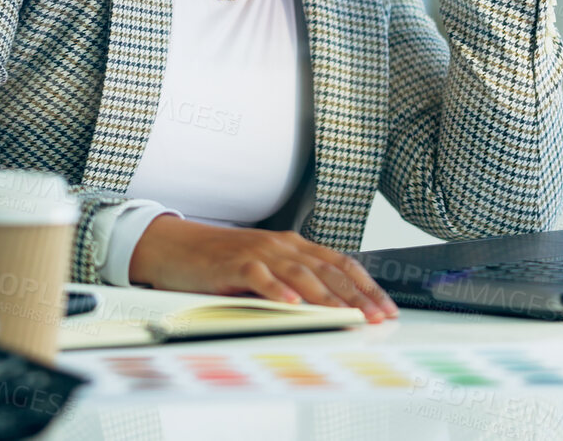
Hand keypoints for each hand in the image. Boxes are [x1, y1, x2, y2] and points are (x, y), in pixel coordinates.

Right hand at [128, 216, 398, 322]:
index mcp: (294, 246)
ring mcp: (258, 253)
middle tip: (376, 317)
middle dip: (356, 296)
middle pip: (327, 270)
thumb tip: (334, 307)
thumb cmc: (223, 262)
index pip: (340, 264)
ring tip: (346, 314)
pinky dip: (277, 290)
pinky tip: (292, 303)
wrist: (177, 247)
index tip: (385, 307)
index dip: (366, 286)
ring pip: (300, 273)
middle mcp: (281, 246)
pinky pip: (259, 277)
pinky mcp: (233, 264)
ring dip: (326, 296)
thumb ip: (297, 281)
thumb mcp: (268, 269)